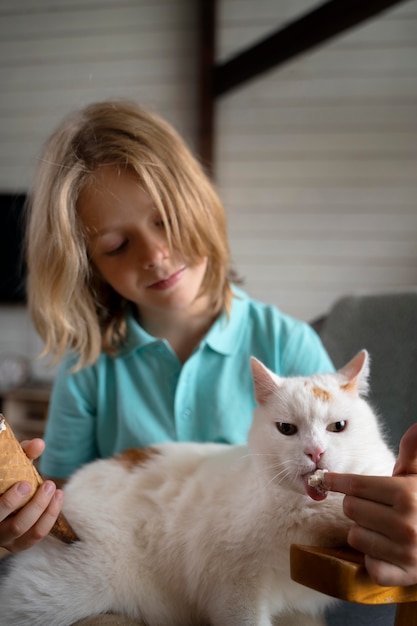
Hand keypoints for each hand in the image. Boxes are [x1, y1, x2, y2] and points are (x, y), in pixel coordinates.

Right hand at [0, 438, 63, 552]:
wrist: (5, 489)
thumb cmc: (6, 476)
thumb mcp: (11, 463)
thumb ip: (22, 453)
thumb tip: (39, 444)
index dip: (9, 503)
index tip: (26, 484)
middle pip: (16, 527)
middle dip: (35, 507)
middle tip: (47, 484)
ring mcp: (6, 539)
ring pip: (29, 533)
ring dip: (46, 512)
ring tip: (55, 489)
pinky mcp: (19, 542)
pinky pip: (37, 534)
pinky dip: (50, 516)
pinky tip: (58, 497)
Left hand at [324, 423, 416, 586]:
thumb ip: (412, 455)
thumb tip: (415, 427)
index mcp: (407, 495)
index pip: (356, 486)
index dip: (336, 481)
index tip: (322, 478)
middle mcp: (405, 524)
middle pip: (351, 509)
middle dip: (359, 506)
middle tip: (377, 508)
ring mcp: (405, 553)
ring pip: (355, 536)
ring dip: (365, 533)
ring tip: (386, 530)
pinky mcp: (402, 576)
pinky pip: (368, 563)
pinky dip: (375, 559)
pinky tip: (389, 552)